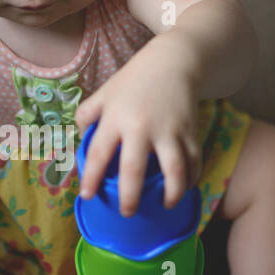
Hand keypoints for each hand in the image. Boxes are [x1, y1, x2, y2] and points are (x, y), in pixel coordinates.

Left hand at [74, 38, 201, 216]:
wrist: (174, 61)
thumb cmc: (134, 80)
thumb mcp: (105, 92)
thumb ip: (87, 115)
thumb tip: (80, 142)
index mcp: (115, 118)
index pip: (99, 153)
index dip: (92, 178)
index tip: (88, 196)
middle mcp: (141, 127)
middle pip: (134, 170)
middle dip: (129, 197)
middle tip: (126, 212)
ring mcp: (169, 130)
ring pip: (174, 170)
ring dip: (170, 194)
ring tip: (165, 206)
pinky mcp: (190, 131)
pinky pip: (194, 161)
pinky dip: (191, 179)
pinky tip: (185, 189)